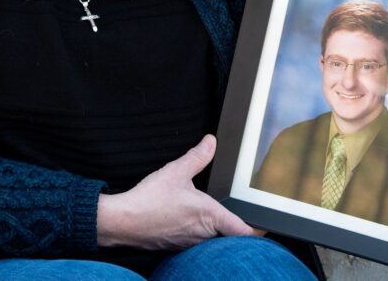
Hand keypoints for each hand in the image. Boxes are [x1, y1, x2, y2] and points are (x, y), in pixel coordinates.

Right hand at [96, 135, 259, 249]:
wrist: (122, 221)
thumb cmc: (148, 200)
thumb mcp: (176, 171)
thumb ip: (197, 157)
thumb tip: (211, 142)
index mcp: (209, 216)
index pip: (243, 230)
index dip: (257, 228)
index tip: (265, 224)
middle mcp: (203, 235)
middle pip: (228, 237)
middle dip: (231, 226)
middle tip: (234, 212)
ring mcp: (190, 244)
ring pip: (211, 240)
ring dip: (212, 230)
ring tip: (205, 215)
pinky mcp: (177, 247)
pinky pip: (194, 242)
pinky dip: (195, 232)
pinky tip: (184, 220)